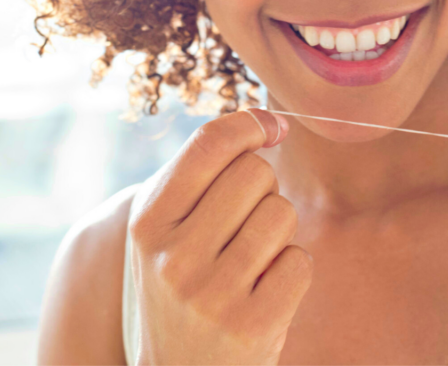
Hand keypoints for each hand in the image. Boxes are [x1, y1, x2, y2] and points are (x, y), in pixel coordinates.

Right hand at [128, 109, 312, 364]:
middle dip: (262, 190)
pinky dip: (290, 273)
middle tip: (243, 225)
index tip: (270, 130)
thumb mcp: (163, 233)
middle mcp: (173, 257)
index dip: (251, 124)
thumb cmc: (179, 289)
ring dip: (278, 233)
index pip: (210, 142)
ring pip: (281, 213)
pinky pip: (299, 261)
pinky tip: (263, 293)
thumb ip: (201, 173)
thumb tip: (270, 121)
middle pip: (256, 172)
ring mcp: (212, 294)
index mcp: (147, 223)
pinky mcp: (252, 326)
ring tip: (250, 262)